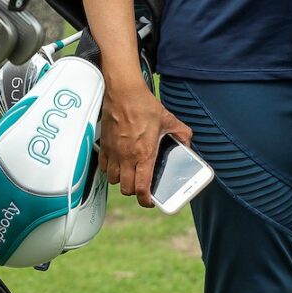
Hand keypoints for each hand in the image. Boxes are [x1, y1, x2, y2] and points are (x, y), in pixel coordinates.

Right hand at [98, 79, 191, 207]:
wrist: (124, 92)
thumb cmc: (144, 105)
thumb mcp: (169, 119)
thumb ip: (182, 134)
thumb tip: (188, 144)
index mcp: (144, 154)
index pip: (141, 188)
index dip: (146, 200)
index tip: (150, 201)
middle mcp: (127, 156)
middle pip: (126, 189)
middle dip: (134, 191)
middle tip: (141, 185)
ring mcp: (114, 152)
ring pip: (113, 180)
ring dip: (122, 180)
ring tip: (130, 173)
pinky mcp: (104, 145)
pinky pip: (104, 167)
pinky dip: (110, 169)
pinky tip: (118, 162)